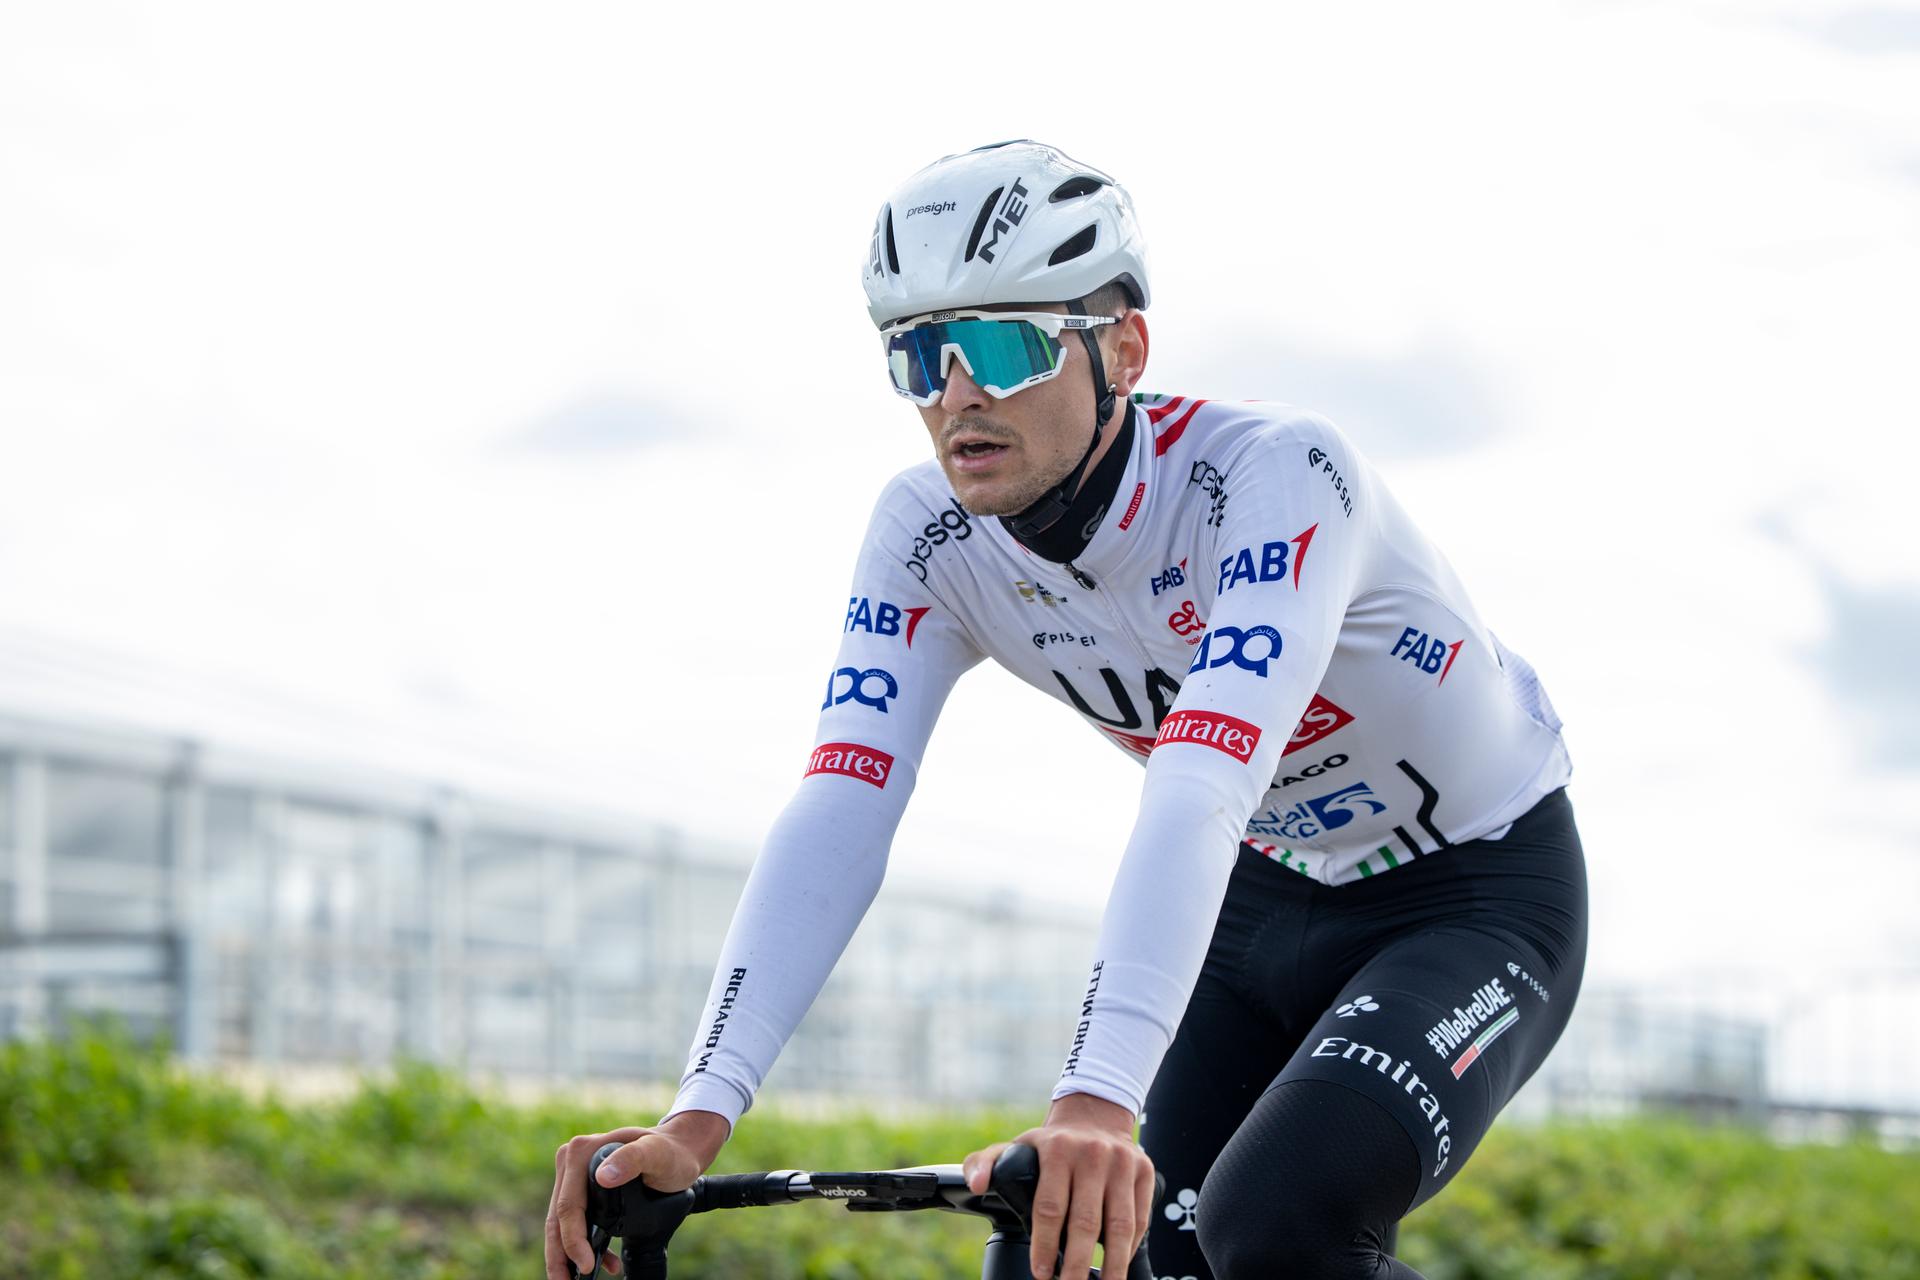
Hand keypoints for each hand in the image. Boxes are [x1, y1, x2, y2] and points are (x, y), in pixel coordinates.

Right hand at [544, 1111, 729, 1279]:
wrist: (679, 1150)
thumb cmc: (670, 1152)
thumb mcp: (656, 1153)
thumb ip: (632, 1159)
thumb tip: (603, 1177)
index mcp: (581, 1152)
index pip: (568, 1205)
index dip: (573, 1239)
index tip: (585, 1265)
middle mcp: (572, 1160)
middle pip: (558, 1217)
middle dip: (560, 1256)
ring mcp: (575, 1174)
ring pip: (562, 1222)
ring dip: (567, 1254)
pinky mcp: (582, 1187)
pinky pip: (576, 1220)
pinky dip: (585, 1243)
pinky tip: (605, 1261)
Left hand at [961, 1093, 1153, 1279]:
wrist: (1095, 1115)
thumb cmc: (1051, 1144)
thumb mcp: (1014, 1145)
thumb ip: (984, 1163)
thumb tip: (976, 1185)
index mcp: (1056, 1149)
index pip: (1049, 1207)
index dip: (1046, 1245)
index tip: (1042, 1272)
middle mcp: (1091, 1154)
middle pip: (1085, 1222)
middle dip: (1078, 1264)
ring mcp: (1121, 1162)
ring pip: (1119, 1225)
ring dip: (1113, 1264)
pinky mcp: (1144, 1171)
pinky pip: (1140, 1218)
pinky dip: (1131, 1246)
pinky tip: (1119, 1264)